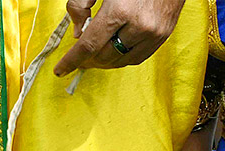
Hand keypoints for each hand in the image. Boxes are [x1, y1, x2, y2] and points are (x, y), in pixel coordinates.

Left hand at [54, 0, 185, 75]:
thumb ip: (80, 5)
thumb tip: (78, 34)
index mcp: (120, 11)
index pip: (89, 46)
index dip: (72, 61)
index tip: (61, 70)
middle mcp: (139, 26)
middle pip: (103, 56)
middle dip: (88, 58)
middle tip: (80, 54)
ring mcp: (154, 33)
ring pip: (119, 61)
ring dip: (104, 60)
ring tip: (96, 52)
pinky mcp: (163, 36)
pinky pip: (136, 58)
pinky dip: (121, 57)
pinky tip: (114, 49)